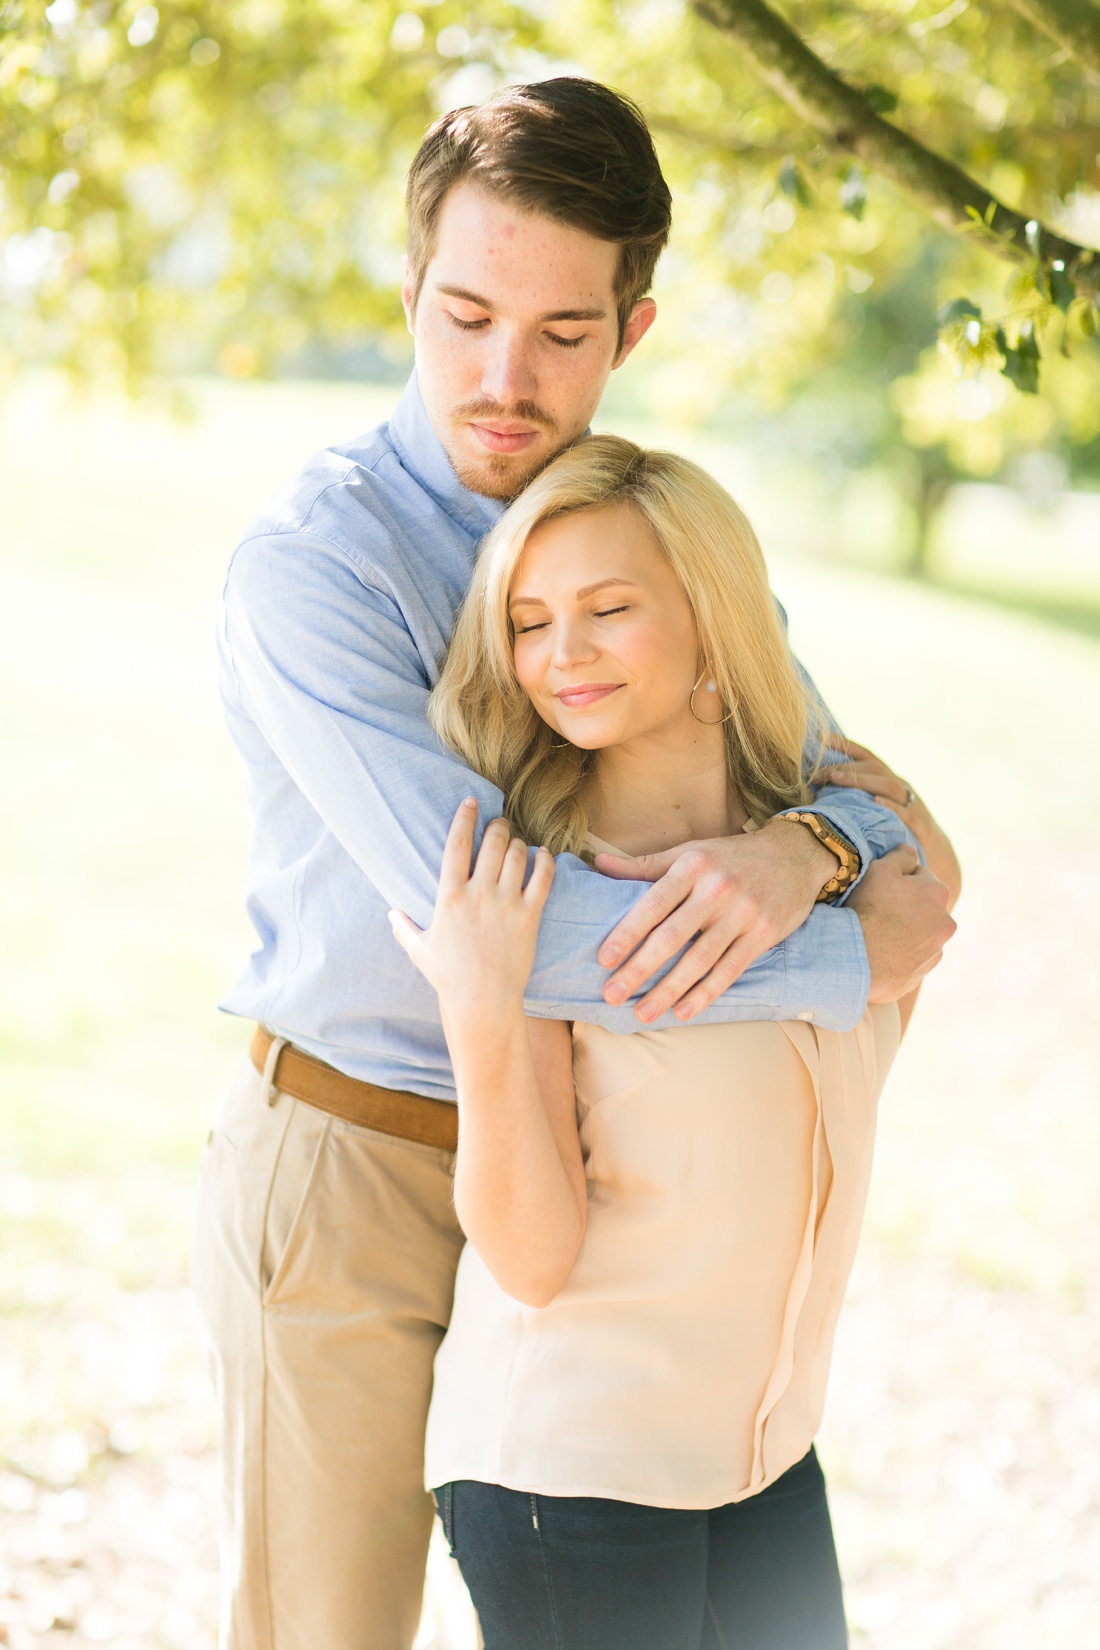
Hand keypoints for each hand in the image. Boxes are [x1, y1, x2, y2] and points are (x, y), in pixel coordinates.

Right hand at [388, 800, 554, 1021]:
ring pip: (517, 855)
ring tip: (517, 841)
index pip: (457, 843)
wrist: (483, 1001)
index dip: (465, 817)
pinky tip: (543, 855)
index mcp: (450, 897)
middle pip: (492, 842)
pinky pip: (543, 878)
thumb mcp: (420, 950)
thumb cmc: (449, 978)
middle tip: (499, 824)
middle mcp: (479, 894)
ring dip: (518, 842)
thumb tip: (390, 914)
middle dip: (498, 826)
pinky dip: (545, 861)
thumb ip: (404, 928)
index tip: (471, 802)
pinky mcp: (529, 916)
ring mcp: (506, 904)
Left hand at [592, 818, 837, 1022]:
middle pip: (672, 937)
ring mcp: (742, 913)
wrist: (796, 855)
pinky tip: (683, 1011)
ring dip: (668, 990)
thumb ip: (645, 865)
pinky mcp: (762, 934)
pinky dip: (705, 993)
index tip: (604, 959)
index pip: (652, 904)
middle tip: (612, 995)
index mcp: (692, 866)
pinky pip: (729, 970)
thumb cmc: (731, 857)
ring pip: (699, 960)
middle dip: (639, 969)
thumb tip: (598, 863)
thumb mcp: (690, 852)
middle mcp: (716, 889)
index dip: (627, 933)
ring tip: (642, 1012)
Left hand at [819, 739, 961, 907]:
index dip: (845, 745)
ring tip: (836, 779)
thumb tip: (817, 792)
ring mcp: (912, 805)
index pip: (866, 757)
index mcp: (889, 781)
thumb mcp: (877, 812)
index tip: (819, 737)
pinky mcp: (921, 826)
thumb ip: (856, 799)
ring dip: (861, 780)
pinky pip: (906, 813)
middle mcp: (901, 788)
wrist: (937, 857)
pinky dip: (890, 806)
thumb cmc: (895, 833)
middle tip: (817, 773)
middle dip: (844, 767)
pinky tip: (874, 802)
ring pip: (888, 785)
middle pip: (873, 769)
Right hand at [847, 844, 955, 1002]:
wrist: (854, 958)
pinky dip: (900, 954)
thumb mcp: (880, 869)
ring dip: (906, 931)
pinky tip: (880, 952)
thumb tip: (911, 851)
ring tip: (878, 934)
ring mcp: (935, 952)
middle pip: (924, 906)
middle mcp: (945, 924)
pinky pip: (912, 958)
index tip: (882, 888)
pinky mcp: (921, 974)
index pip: (920, 876)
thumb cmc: (868, 909)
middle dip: (907, 906)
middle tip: (879, 910)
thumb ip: (901, 855)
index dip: (899, 879)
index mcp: (938, 894)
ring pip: (920, 933)